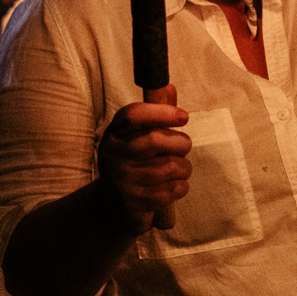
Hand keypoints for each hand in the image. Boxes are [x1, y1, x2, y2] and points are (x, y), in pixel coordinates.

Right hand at [98, 86, 191, 234]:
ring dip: (184, 168)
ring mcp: (123, 179)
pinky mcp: (135, 202)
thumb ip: (155, 115)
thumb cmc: (133, 163)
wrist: (112, 207)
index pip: (133, 115)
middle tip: (183, 147)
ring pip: (170, 166)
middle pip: (156, 140)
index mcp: (114, 134)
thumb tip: (170, 88)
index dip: (161, 112)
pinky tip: (172, 186)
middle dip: (181, 143)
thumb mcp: (137, 138)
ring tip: (178, 169)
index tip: (184, 116)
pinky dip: (181, 186)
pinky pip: (173, 189)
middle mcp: (113, 154)